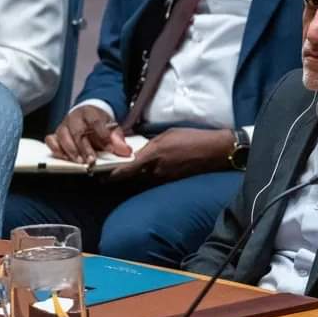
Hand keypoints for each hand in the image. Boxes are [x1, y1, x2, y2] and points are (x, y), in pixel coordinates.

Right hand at [45, 106, 129, 164]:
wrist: (87, 117)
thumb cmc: (98, 124)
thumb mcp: (111, 128)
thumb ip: (118, 139)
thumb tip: (125, 151)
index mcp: (90, 112)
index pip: (96, 122)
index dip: (103, 135)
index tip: (109, 148)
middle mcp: (75, 117)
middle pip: (78, 131)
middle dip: (84, 147)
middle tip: (91, 160)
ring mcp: (64, 125)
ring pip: (62, 135)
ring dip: (71, 150)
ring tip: (79, 162)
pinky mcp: (56, 133)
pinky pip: (51, 139)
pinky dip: (56, 149)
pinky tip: (65, 158)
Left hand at [108, 128, 234, 181]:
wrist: (214, 150)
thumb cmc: (192, 137)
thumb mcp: (167, 135)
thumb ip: (151, 144)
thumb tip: (139, 150)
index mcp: (154, 154)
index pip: (128, 169)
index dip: (114, 175)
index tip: (103, 178)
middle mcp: (158, 170)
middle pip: (134, 178)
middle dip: (124, 177)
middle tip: (113, 175)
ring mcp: (166, 178)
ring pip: (145, 180)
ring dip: (139, 177)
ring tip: (135, 172)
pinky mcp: (173, 181)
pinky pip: (157, 181)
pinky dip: (152, 177)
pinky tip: (154, 171)